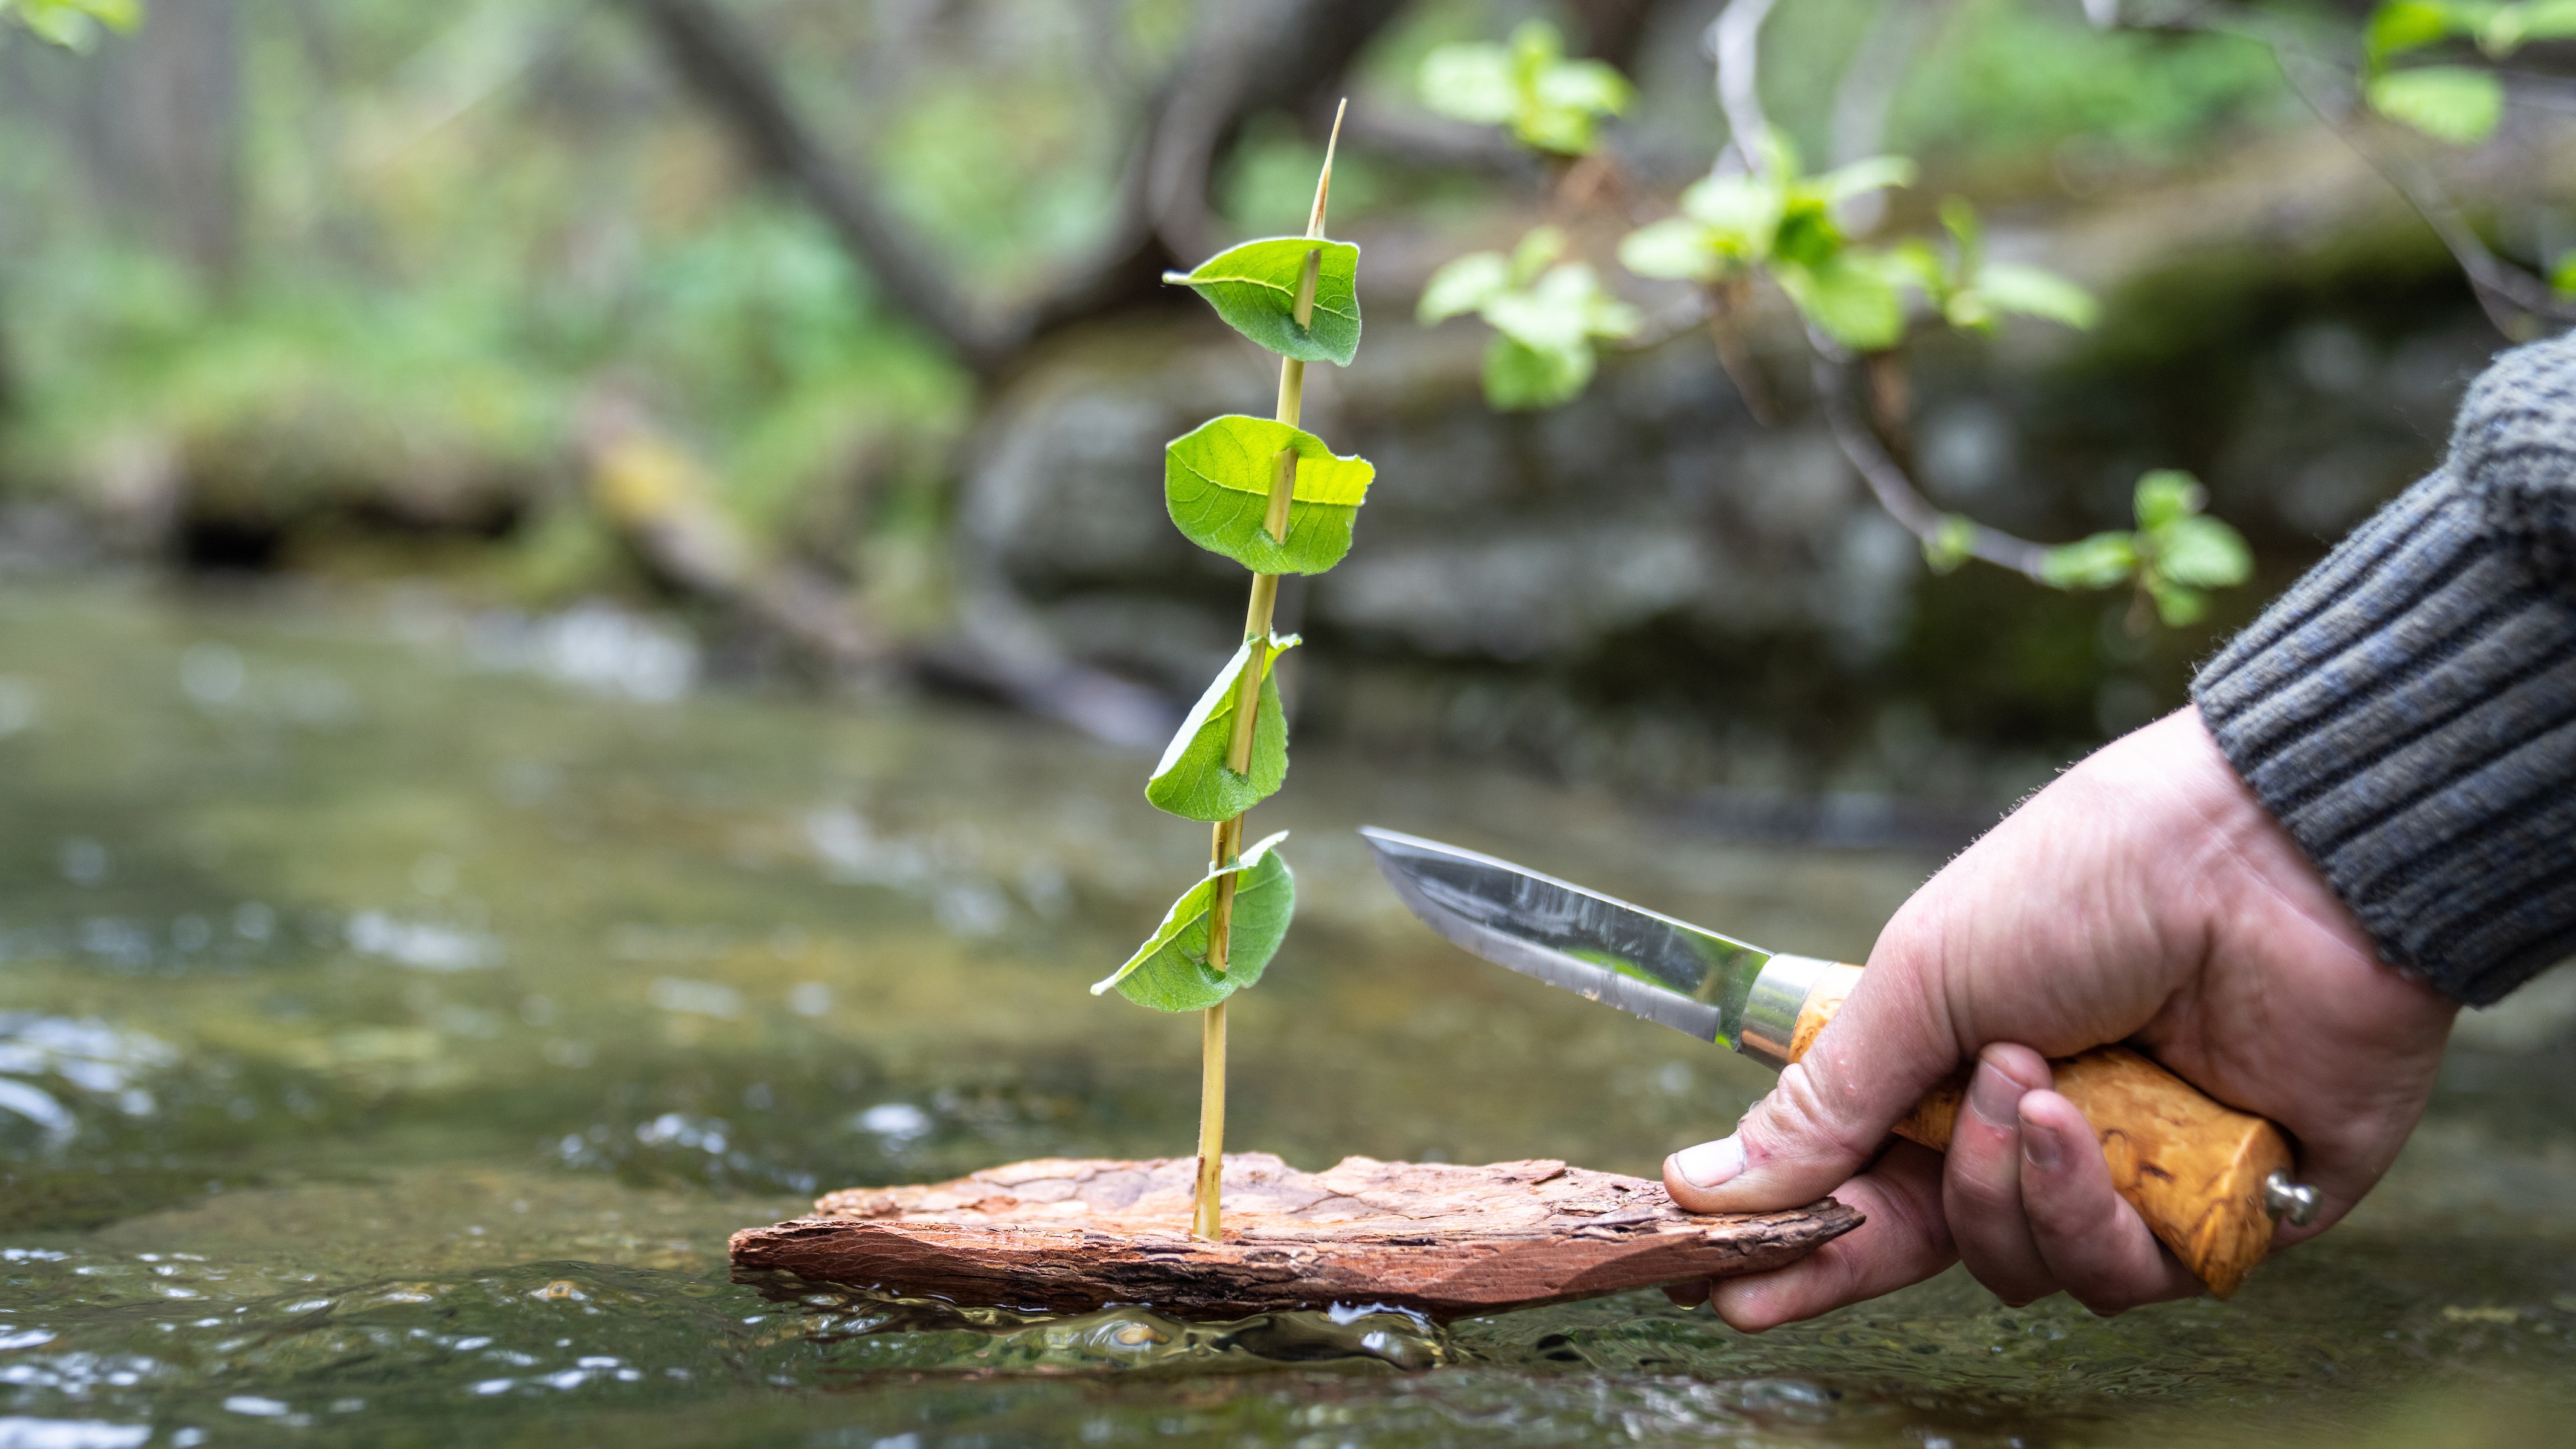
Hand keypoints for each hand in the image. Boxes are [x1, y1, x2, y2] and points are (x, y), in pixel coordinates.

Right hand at [1658, 708, 2457, 1328]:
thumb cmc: (2088, 880)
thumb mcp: (1921, 978)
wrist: (2265, 859)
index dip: (1806, 1243)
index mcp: (1963, 1066)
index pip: (1872, 1184)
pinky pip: (2127, 1277)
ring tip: (2033, 1085)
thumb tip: (1707, 1183)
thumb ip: (1828, 1099)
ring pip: (2029, 1269)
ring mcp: (2139, 1175)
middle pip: (1941, 1243)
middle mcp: (2048, 1131)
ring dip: (2006, 1188)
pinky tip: (2086, 1124)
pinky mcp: (2230, 1214)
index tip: (1733, 1286)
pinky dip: (2089, 1209)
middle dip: (1879, 1237)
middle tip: (1849, 1211)